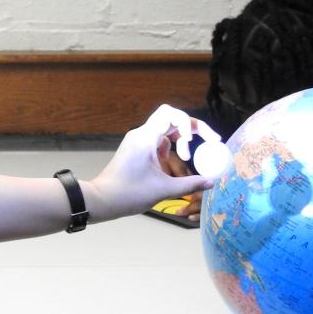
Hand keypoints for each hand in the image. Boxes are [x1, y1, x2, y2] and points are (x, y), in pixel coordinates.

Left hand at [85, 104, 217, 222]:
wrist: (102, 200)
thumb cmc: (129, 194)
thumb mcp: (163, 190)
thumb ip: (190, 184)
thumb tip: (211, 182)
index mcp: (146, 138)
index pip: (172, 114)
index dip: (190, 123)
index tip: (199, 141)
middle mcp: (141, 134)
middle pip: (172, 118)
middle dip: (192, 128)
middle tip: (210, 141)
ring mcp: (137, 141)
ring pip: (166, 130)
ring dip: (180, 140)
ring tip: (186, 157)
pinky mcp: (136, 149)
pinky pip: (157, 141)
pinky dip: (169, 147)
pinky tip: (172, 162)